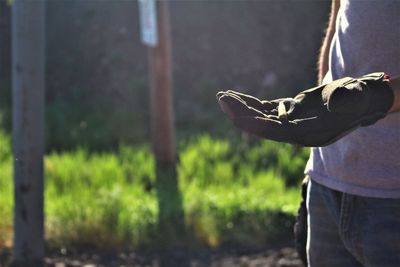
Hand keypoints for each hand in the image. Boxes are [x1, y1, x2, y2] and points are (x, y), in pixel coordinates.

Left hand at [217, 72, 393, 146]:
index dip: (255, 125)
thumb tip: (335, 103)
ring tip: (222, 96)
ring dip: (240, 107)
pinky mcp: (287, 112)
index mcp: (307, 134)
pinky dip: (249, 103)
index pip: (276, 133)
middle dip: (240, 114)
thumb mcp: (354, 97)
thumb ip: (345, 100)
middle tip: (222, 99)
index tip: (236, 117)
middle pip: (261, 126)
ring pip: (259, 117)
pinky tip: (236, 96)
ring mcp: (289, 122)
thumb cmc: (358, 99)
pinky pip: (263, 109)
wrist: (357, 102)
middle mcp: (294, 132)